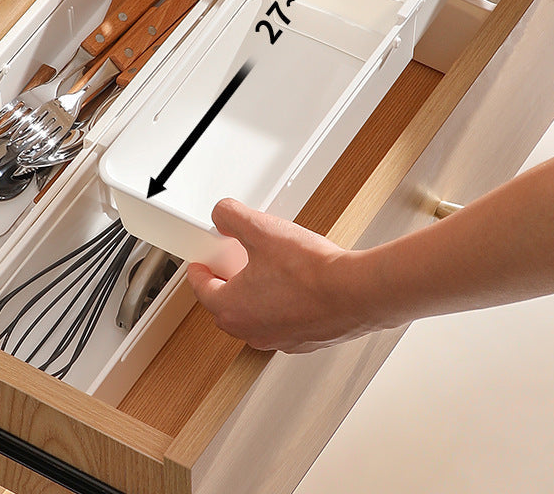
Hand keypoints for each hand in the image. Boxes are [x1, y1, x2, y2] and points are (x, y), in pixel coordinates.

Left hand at [187, 199, 367, 352]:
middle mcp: (252, 331)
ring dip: (255, 296)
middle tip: (231, 264)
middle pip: (227, 307)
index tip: (199, 266)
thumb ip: (232, 217)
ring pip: (256, 317)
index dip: (199, 273)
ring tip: (267, 270)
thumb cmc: (311, 272)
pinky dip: (282, 306)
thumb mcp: (262, 229)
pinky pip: (283, 323)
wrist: (355, 292)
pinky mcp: (305, 340)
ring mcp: (279, 340)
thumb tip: (221, 214)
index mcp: (232, 308)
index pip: (203, 290)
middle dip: (226, 284)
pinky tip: (296, 285)